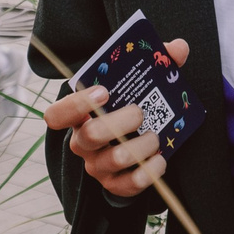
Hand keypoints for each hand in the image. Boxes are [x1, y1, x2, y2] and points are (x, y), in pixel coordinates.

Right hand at [43, 38, 189, 199]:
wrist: (133, 143)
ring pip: (115, 159)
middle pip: (89, 136)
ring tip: (154, 136)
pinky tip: (160, 159)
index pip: (56, 115)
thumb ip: (154, 62)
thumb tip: (178, 48)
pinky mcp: (114, 185)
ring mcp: (96, 166)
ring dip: (141, 146)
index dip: (75, 105)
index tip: (104, 92)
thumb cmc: (128, 108)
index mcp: (78, 116)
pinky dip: (150, 171)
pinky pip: (130, 184)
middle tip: (140, 112)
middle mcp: (82, 143)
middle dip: (119, 123)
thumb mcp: (135, 85)